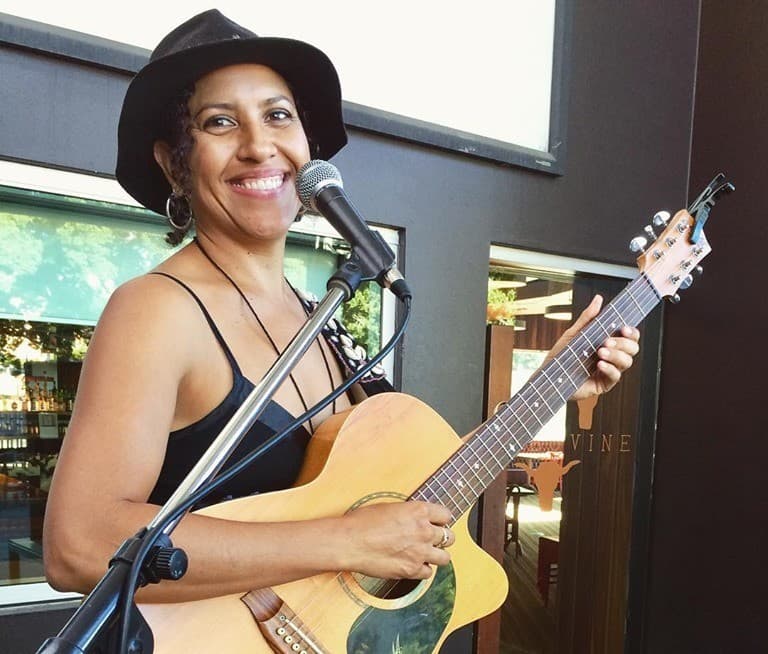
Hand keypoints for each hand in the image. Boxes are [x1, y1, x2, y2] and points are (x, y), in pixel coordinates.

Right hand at [338, 500, 454, 579]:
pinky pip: (428, 573)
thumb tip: (415, 517)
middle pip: (449, 536)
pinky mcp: (412, 570)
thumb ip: (409, 513)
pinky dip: (422, 570)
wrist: (349, 542)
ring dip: (437, 555)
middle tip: (432, 539)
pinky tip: (413, 564)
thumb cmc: (362, 522)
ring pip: (445, 557)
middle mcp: (424, 531)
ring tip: (426, 553)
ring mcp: (420, 552)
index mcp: (418, 511)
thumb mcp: (390, 507)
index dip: (441, 519)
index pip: (446, 514)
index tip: (437, 522)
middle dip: (441, 538)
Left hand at [547, 295, 639, 401]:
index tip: (623, 328)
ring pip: (627, 362)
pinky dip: (610, 369)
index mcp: (607, 342)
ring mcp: (609, 370)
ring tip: (600, 352)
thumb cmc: (561, 356)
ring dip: (616, 355)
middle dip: (623, 343)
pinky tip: (600, 365)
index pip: (629, 336)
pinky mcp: (604, 384)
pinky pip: (615, 377)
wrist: (548, 376)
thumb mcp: (573, 334)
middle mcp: (612, 356)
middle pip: (632, 348)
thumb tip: (598, 299)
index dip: (631, 332)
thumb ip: (587, 318)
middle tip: (607, 342)